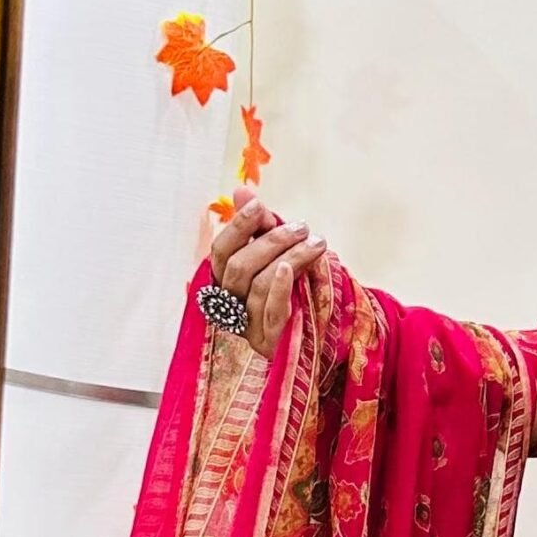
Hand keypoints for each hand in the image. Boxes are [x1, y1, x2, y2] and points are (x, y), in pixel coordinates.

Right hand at [209, 185, 327, 359]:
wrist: (313, 343)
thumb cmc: (289, 293)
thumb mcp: (273, 257)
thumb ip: (257, 228)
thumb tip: (241, 191)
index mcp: (225, 283)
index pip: (221, 252)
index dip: (237, 227)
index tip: (259, 205)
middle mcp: (229, 306)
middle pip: (240, 267)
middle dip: (271, 241)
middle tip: (302, 227)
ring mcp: (248, 328)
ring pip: (259, 285)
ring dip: (289, 257)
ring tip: (316, 243)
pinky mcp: (269, 344)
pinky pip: (272, 312)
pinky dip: (280, 288)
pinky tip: (291, 269)